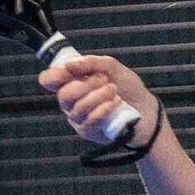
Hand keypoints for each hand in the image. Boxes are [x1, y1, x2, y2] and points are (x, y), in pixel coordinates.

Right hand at [38, 54, 159, 146]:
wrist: (146, 109)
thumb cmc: (127, 87)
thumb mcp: (112, 67)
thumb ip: (90, 63)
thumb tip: (69, 65)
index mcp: (72, 82)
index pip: (48, 80)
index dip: (54, 75)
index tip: (70, 71)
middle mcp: (71, 101)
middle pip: (63, 95)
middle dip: (87, 85)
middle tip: (104, 80)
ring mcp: (77, 118)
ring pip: (78, 108)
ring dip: (99, 96)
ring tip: (114, 91)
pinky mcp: (87, 131)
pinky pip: (89, 121)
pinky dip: (104, 109)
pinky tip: (115, 103)